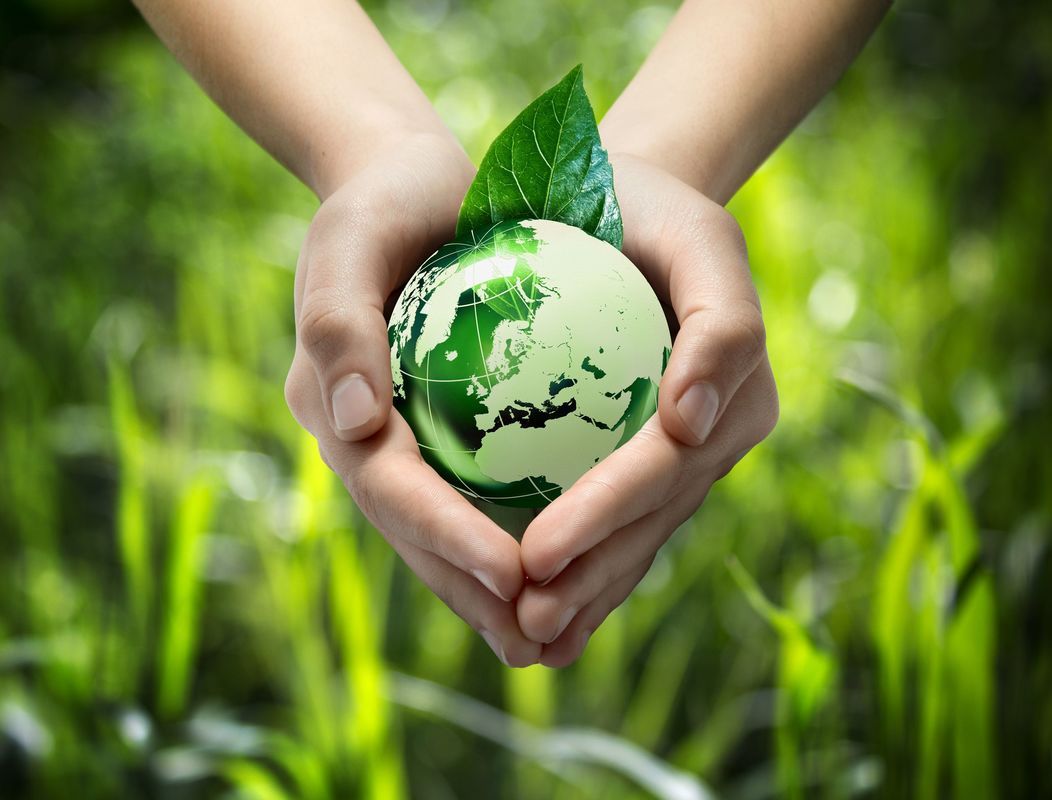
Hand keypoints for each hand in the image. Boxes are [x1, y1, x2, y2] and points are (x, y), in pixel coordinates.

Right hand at [283, 132, 540, 666]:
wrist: (405, 187)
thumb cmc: (379, 206)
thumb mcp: (349, 242)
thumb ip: (338, 329)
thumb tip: (356, 430)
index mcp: (334, 408)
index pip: (390, 490)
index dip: (445, 538)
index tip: (512, 574)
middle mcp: (363, 440)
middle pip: (417, 534)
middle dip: (472, 592)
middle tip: (537, 640)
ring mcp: (401, 442)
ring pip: (447, 530)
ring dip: (493, 589)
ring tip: (553, 636)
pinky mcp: (442, 433)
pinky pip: (480, 496)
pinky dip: (515, 538)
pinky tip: (568, 568)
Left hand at [515, 153, 778, 666]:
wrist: (629, 209)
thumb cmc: (649, 209)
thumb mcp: (700, 235)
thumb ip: (722, 325)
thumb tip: (689, 423)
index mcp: (735, 382)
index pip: (667, 461)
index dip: (609, 509)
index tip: (540, 549)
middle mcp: (719, 429)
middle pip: (652, 515)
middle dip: (591, 570)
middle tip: (524, 610)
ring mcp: (692, 454)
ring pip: (640, 535)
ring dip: (588, 591)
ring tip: (529, 635)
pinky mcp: (657, 464)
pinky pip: (625, 526)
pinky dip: (590, 576)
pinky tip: (544, 623)